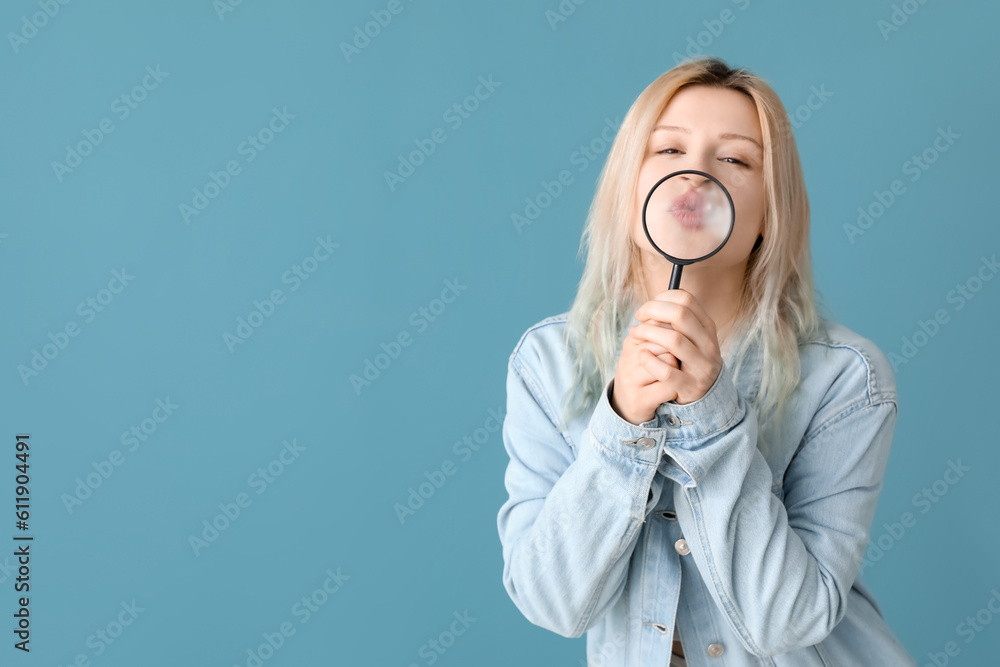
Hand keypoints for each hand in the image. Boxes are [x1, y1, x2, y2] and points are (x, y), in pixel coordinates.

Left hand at [609, 290, 722, 424]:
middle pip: (680, 315)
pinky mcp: (690, 386)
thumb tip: (651, 305)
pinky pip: (667, 371)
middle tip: (638, 317)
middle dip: (653, 311)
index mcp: (707, 327)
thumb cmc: (688, 359)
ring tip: (634, 334)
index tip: (646, 309)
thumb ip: (675, 321)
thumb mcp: (690, 337)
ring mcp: (701, 366)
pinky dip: (650, 361)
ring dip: (648, 333)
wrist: (703, 395)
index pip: (686, 300)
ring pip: (674, 341)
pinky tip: (641, 356)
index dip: (662, 299)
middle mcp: (708, 344)